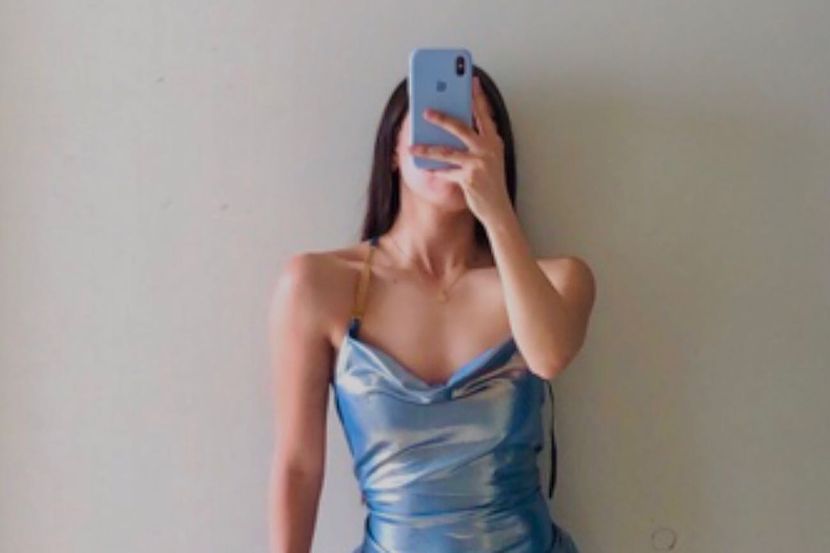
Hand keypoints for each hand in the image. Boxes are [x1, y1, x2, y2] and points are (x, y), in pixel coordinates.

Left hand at [408, 75, 512, 227]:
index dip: (477, 96)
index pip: (484, 114)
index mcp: (493, 140)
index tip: (470, 80)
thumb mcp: (489, 157)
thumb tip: (453, 128)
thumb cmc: (490, 181)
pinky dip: (434, 171)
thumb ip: (477, 141)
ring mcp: (479, 163)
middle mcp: (487, 149)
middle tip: (425, 111)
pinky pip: (446, 172)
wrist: (498, 208)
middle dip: (441, 118)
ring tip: (412, 146)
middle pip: (461, 127)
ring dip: (427, 149)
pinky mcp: (469, 178)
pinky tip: (424, 168)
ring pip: (447, 151)